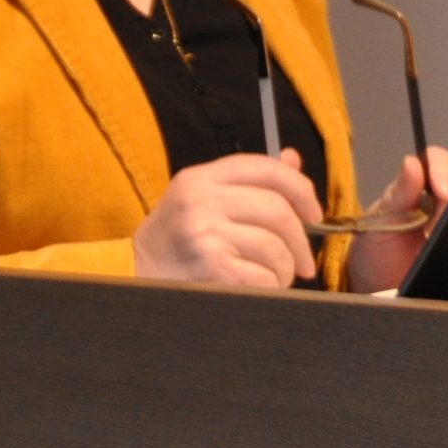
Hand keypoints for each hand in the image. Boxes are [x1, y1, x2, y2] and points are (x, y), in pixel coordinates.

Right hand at [133, 149, 323, 287]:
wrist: (133, 276)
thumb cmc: (174, 240)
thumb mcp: (201, 199)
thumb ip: (247, 181)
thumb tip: (293, 159)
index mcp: (201, 177)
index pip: (267, 168)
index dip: (302, 189)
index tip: (314, 214)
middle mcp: (202, 200)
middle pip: (277, 209)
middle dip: (302, 240)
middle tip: (305, 261)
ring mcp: (205, 234)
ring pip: (274, 246)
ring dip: (286, 268)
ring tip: (280, 277)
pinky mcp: (210, 267)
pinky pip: (262, 275)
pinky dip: (272, 285)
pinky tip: (263, 288)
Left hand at [342, 146, 447, 294]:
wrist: (380, 292)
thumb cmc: (378, 251)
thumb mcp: (380, 222)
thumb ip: (397, 193)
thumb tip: (411, 162)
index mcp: (422, 184)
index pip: (441, 162)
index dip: (444, 171)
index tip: (442, 191)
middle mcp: (447, 198)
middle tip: (441, 222)